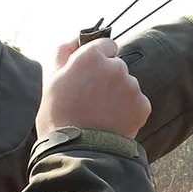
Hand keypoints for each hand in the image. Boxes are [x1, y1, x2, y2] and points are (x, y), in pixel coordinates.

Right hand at [36, 37, 150, 139]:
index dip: (97, 59)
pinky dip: (127, 110)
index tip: (88, 74)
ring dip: (117, 94)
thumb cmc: (58, 115)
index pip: (106, 45)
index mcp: (92, 56)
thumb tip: (76, 39)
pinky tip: (111, 122)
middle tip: (90, 99)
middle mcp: (116, 67)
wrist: (78, 152)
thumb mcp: (50, 78)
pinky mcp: (142, 106)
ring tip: (100, 114)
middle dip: (107, 77)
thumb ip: (62, 51)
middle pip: (116, 66)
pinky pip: (136, 102)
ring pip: (127, 84)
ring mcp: (132, 86)